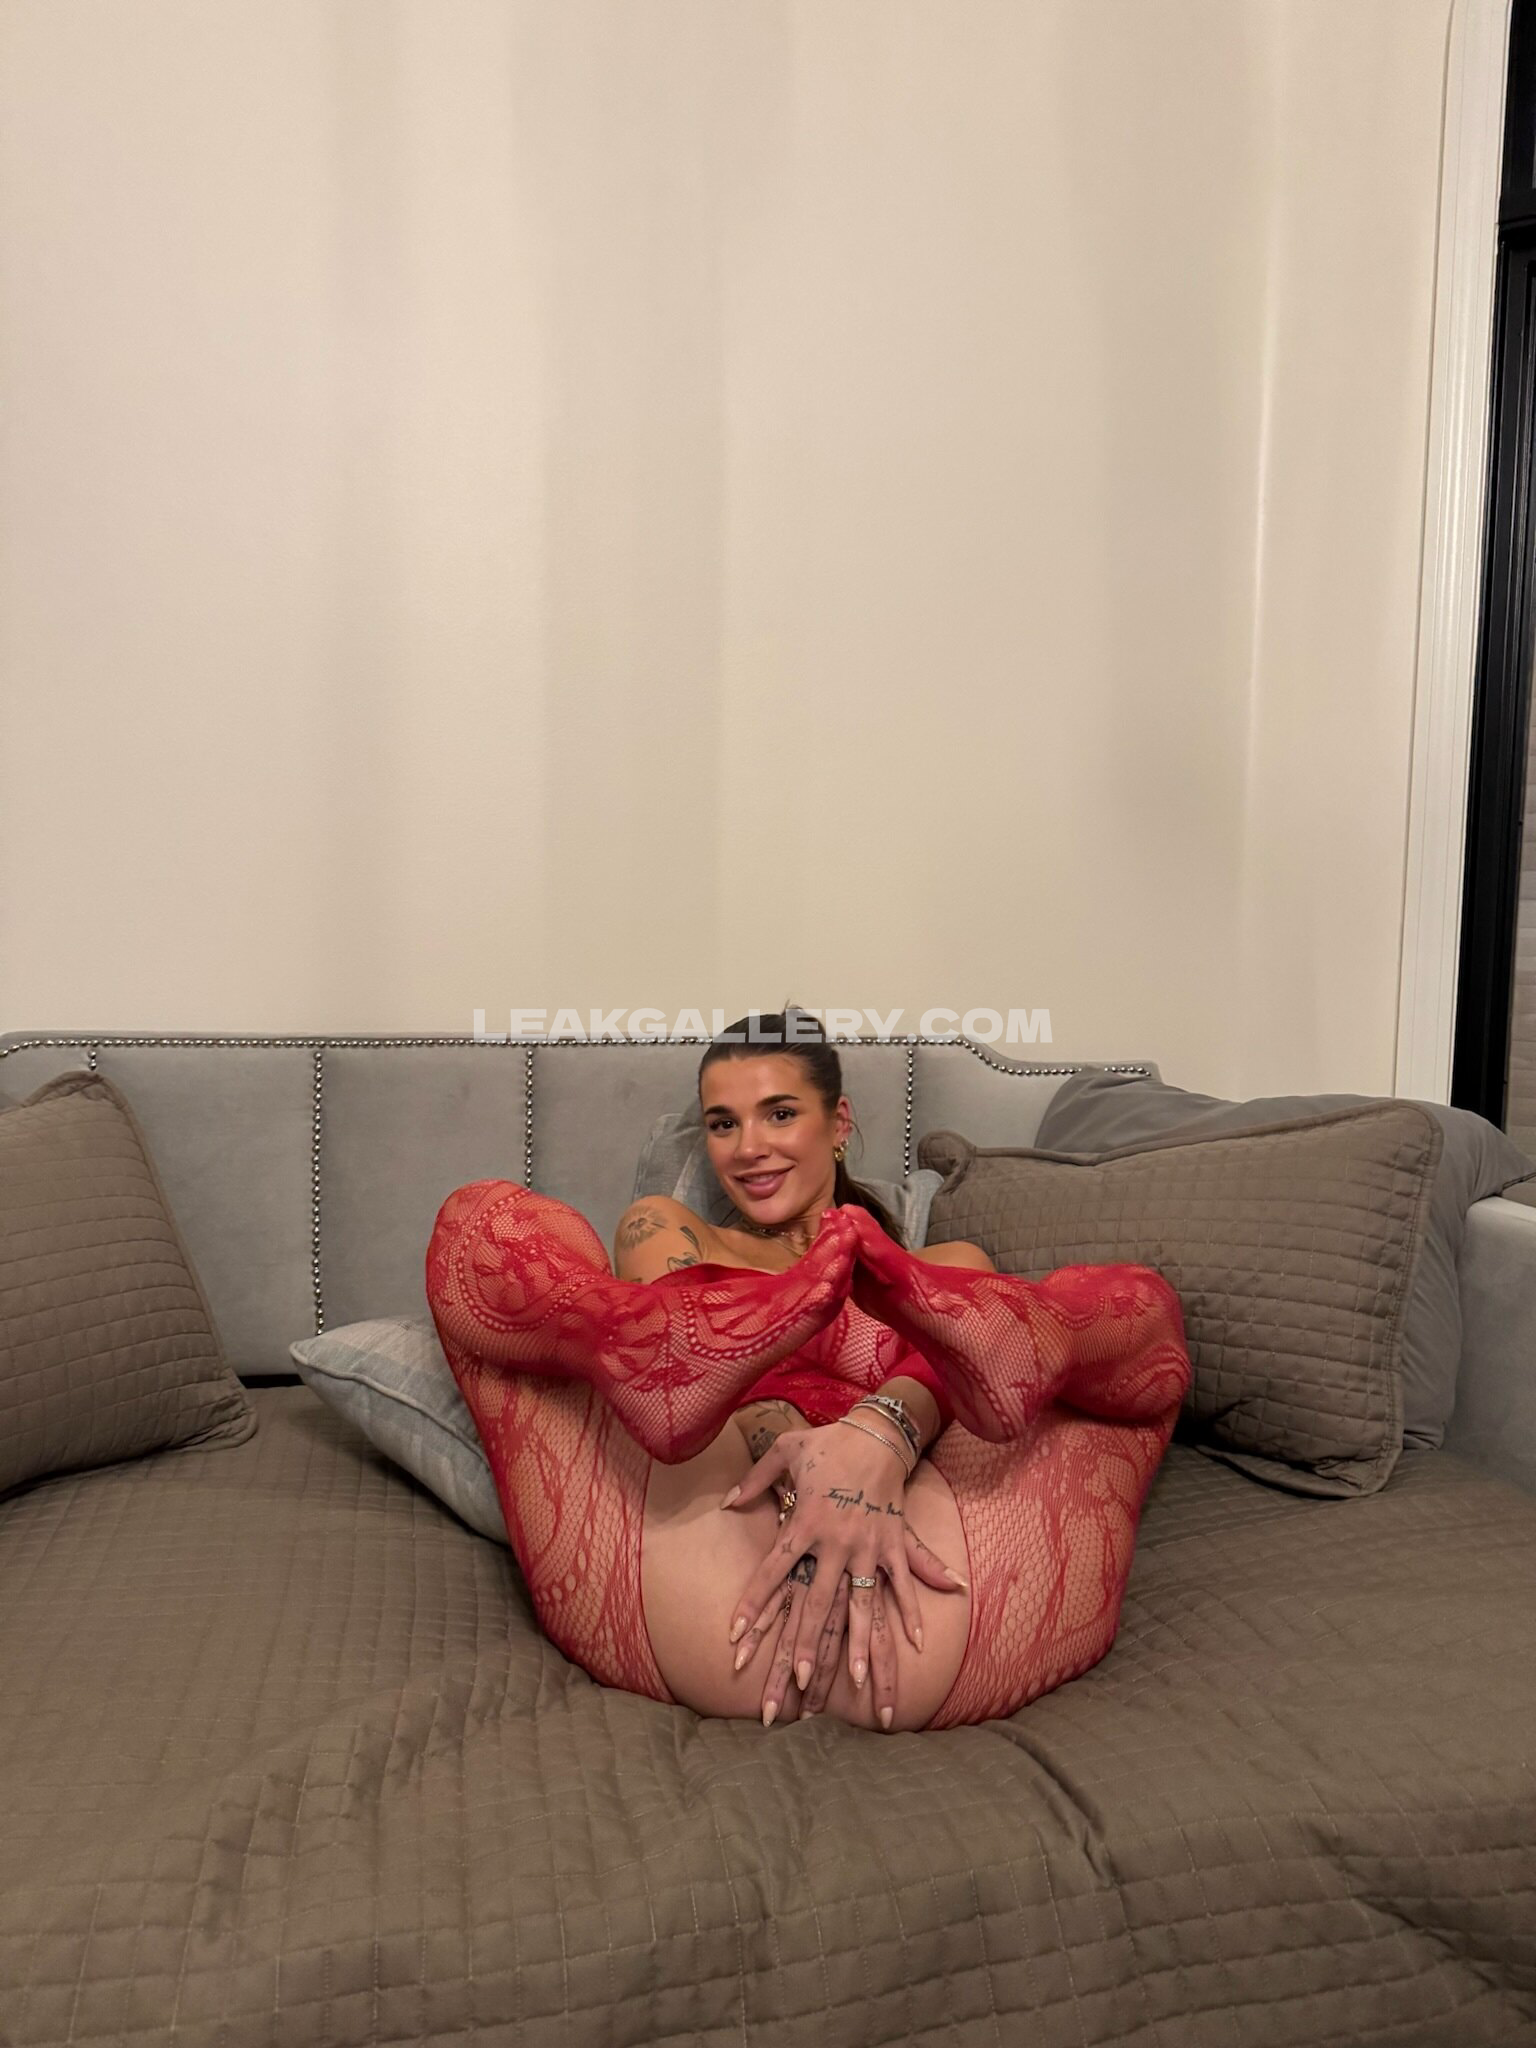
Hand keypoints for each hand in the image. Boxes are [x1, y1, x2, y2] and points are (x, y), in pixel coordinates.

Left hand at [719, 1411, 962, 1720]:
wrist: (879, 1431)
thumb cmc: (830, 1442)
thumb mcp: (786, 1450)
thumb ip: (755, 1479)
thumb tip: (727, 1502)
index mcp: (805, 1521)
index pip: (771, 1569)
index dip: (751, 1602)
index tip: (733, 1636)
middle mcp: (836, 1541)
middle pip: (816, 1601)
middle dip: (807, 1642)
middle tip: (798, 1679)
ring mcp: (869, 1546)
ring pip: (862, 1604)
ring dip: (858, 1643)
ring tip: (856, 1681)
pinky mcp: (894, 1543)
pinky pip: (904, 1582)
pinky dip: (913, 1611)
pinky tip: (916, 1644)